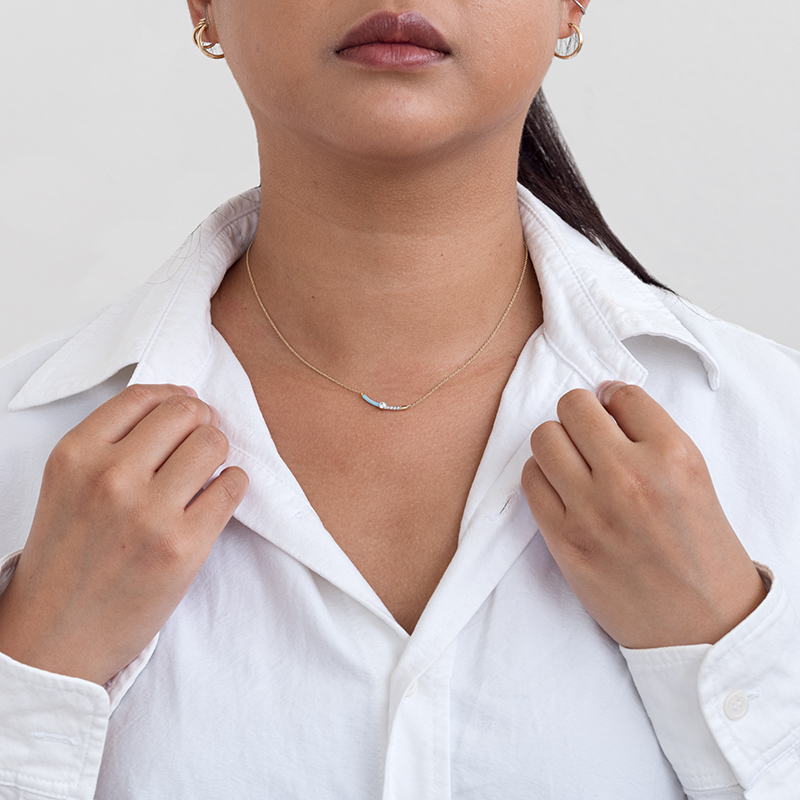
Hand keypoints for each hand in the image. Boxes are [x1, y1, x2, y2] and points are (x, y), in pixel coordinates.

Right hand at [0, 384, 248, 683]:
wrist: (54, 638)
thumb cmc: (68, 558)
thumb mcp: (69, 484)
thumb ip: (115, 442)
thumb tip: (182, 403)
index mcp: (76, 455)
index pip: (145, 397)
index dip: (175, 398)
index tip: (186, 411)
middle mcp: (110, 477)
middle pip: (186, 414)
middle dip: (201, 422)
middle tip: (201, 442)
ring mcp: (148, 512)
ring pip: (213, 443)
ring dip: (218, 453)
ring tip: (207, 473)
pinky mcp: (182, 546)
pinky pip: (233, 486)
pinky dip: (233, 484)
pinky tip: (218, 496)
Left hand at [521, 381, 765, 649]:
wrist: (702, 625)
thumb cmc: (700, 551)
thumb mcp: (695, 479)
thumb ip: (652, 437)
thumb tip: (605, 400)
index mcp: (673, 456)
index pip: (621, 393)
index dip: (612, 398)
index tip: (611, 409)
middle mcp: (630, 477)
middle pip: (573, 407)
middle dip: (579, 414)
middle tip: (587, 432)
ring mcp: (592, 510)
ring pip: (543, 437)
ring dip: (555, 442)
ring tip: (572, 460)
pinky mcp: (564, 540)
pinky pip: (529, 480)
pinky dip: (540, 476)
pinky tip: (559, 487)